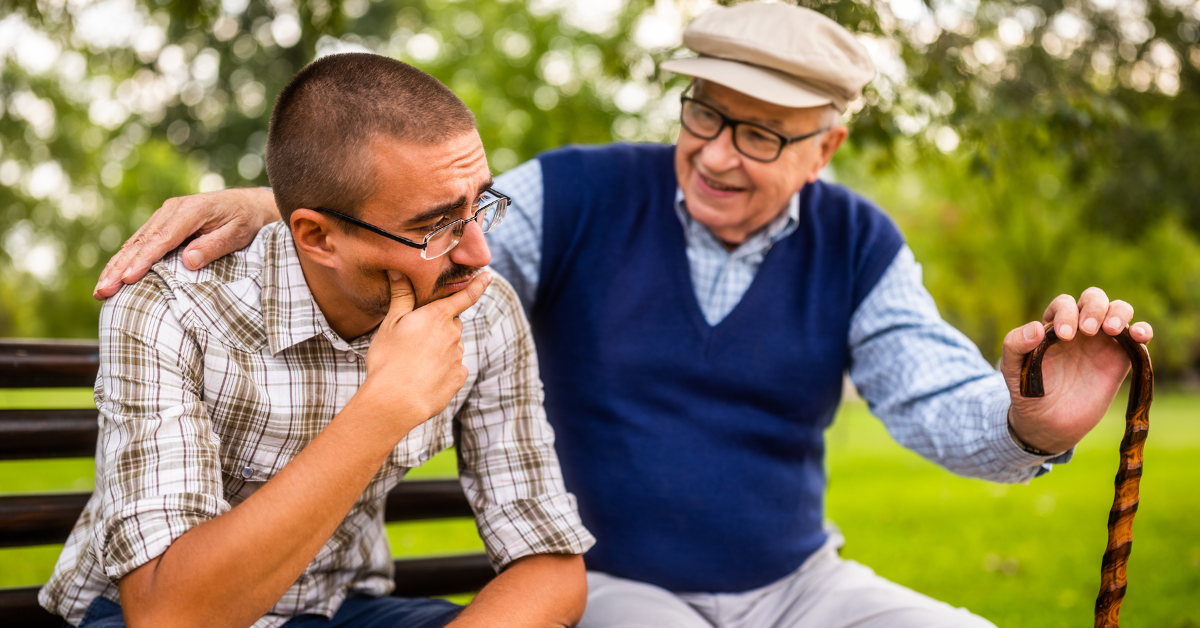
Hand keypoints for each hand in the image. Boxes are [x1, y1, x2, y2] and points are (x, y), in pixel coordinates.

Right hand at [93, 188, 277, 298]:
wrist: (248, 204)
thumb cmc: (245, 221)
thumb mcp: (238, 234)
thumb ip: (213, 246)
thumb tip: (188, 261)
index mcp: (191, 211)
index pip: (162, 239)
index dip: (143, 260)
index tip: (127, 278)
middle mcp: (173, 210)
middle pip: (142, 241)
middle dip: (120, 267)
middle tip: (103, 290)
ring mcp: (165, 214)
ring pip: (136, 242)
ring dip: (116, 265)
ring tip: (100, 289)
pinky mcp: (163, 222)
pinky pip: (141, 242)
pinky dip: (125, 259)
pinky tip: (113, 275)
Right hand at [359, 270, 490, 431]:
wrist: (395, 401)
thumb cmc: (389, 359)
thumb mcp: (390, 324)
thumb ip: (401, 296)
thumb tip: (399, 271)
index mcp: (438, 317)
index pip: (465, 296)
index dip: (477, 284)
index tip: (488, 276)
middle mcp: (454, 335)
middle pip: (452, 323)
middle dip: (440, 326)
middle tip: (416, 337)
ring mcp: (458, 357)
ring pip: (453, 346)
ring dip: (440, 349)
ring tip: (415, 361)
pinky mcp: (459, 378)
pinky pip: (454, 368)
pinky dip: (443, 369)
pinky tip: (425, 376)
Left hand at [1000, 288, 1153, 452]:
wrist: (1048, 422)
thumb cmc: (1029, 390)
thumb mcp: (1012, 367)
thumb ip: (1015, 344)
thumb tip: (1036, 327)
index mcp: (1054, 324)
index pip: (1064, 304)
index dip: (1065, 314)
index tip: (1064, 336)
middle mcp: (1080, 327)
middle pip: (1094, 298)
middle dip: (1093, 308)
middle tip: (1087, 330)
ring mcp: (1103, 341)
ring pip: (1119, 310)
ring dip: (1119, 312)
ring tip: (1111, 329)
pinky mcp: (1121, 359)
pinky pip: (1138, 337)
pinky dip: (1143, 330)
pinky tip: (1140, 335)